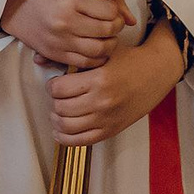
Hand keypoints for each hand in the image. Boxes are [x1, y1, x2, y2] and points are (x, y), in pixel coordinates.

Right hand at [2, 0, 130, 68]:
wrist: (14, 4)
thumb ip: (105, 0)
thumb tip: (130, 19)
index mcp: (71, 0)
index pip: (110, 12)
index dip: (117, 13)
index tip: (113, 12)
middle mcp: (66, 22)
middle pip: (107, 32)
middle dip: (116, 29)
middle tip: (113, 25)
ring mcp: (60, 41)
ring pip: (99, 51)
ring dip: (109, 46)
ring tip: (106, 38)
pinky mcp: (55, 54)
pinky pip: (85, 62)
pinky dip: (96, 59)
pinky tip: (95, 50)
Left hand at [49, 25, 185, 145]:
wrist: (156, 73)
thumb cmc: (129, 59)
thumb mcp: (102, 52)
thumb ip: (71, 55)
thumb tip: (37, 58)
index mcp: (99, 79)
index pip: (59, 89)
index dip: (52, 85)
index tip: (56, 82)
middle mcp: (102, 101)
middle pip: (60, 108)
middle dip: (54, 101)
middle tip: (57, 96)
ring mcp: (107, 119)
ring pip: (66, 126)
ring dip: (56, 119)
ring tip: (58, 111)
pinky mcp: (111, 130)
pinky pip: (80, 141)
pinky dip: (65, 138)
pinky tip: (61, 129)